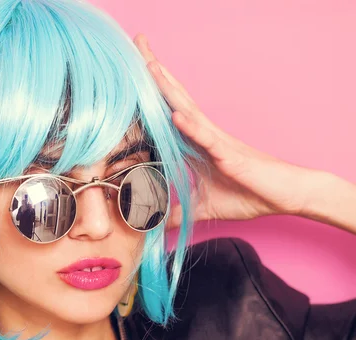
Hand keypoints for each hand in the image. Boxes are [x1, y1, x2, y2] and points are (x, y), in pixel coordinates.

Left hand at [134, 34, 311, 229]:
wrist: (284, 196)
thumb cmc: (248, 194)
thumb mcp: (203, 208)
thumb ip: (178, 213)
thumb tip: (155, 225)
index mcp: (194, 141)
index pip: (165, 111)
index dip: (148, 91)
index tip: (127, 73)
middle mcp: (202, 134)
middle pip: (173, 98)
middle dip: (154, 72)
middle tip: (135, 43)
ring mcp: (216, 141)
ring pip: (187, 109)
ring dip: (168, 89)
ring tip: (148, 66)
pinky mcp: (229, 154)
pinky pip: (208, 138)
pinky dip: (191, 127)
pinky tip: (176, 116)